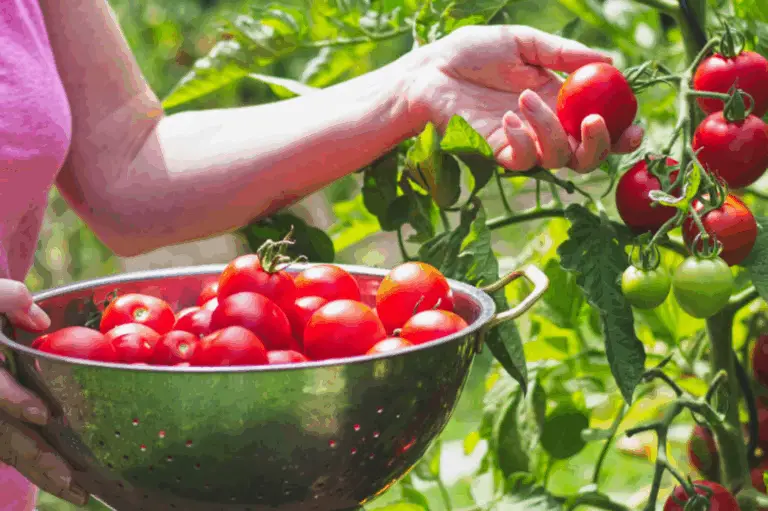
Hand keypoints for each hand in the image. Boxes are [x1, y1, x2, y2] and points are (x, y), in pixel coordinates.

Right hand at [0, 279, 87, 504]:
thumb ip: (7, 300)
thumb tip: (39, 319)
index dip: (14, 400)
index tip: (43, 413)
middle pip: (4, 434)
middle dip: (37, 457)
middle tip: (71, 477)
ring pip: (9, 451)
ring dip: (42, 474)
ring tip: (80, 494)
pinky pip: (11, 452)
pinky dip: (37, 469)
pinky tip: (67, 484)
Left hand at [401, 25, 643, 172]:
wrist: (429, 70)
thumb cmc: (471, 53)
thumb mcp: (523, 43)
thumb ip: (563, 54)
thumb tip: (608, 61)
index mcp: (557, 101)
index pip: (596, 125)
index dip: (620, 131)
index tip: (634, 126)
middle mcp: (545, 127)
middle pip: (585, 155)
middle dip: (599, 145)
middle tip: (595, 122)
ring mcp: (522, 143)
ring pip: (558, 158)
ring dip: (552, 130)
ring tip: (524, 98)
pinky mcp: (496, 153)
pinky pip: (523, 161)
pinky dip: (523, 141)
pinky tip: (508, 117)